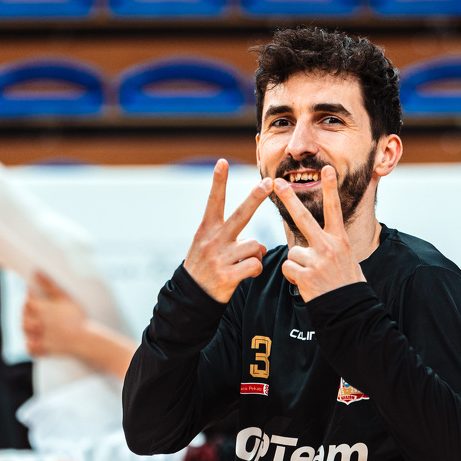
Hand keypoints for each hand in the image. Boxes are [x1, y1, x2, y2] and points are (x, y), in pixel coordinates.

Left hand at [22, 272, 86, 357]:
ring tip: (37, 325)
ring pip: (25, 332)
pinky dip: (31, 345)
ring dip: (27, 328)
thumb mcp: (65, 298)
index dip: (29, 300)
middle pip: (23, 317)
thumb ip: (49, 285)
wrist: (86, 339)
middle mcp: (38, 323)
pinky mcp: (43, 350)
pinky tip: (37, 340)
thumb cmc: (78, 318)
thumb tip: (36, 272)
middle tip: (36, 313)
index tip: (35, 299)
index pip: (27, 302)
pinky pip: (30, 348)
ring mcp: (40, 337)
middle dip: (27, 314)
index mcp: (43, 309)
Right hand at [184, 159, 272, 302]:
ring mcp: (220, 258)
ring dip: (255, 255)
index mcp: (207, 230)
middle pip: (240, 215)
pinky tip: (245, 275)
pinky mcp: (227, 276)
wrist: (191, 297)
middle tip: (268, 183)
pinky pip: (255, 265)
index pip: (214, 202)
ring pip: (255, 246)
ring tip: (242, 263)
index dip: (218, 182)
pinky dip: (255, 270)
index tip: (222, 162)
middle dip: (255, 198)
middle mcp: (213, 240)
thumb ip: (233, 240)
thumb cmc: (206, 268)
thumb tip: (259, 246)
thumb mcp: (210, 247)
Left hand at [274, 165, 365, 301]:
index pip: (335, 210)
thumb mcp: (347, 260)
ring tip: (311, 276)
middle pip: (304, 218)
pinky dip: (292, 277)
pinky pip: (288, 269)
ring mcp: (317, 261)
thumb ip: (331, 248)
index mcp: (340, 241)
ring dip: (296, 264)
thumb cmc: (348, 286)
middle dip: (289, 199)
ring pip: (292, 252)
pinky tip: (305, 284)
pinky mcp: (306, 275)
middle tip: (277, 183)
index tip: (327, 169)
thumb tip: (314, 245)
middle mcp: (329, 247)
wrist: (350, 310)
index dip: (330, 189)